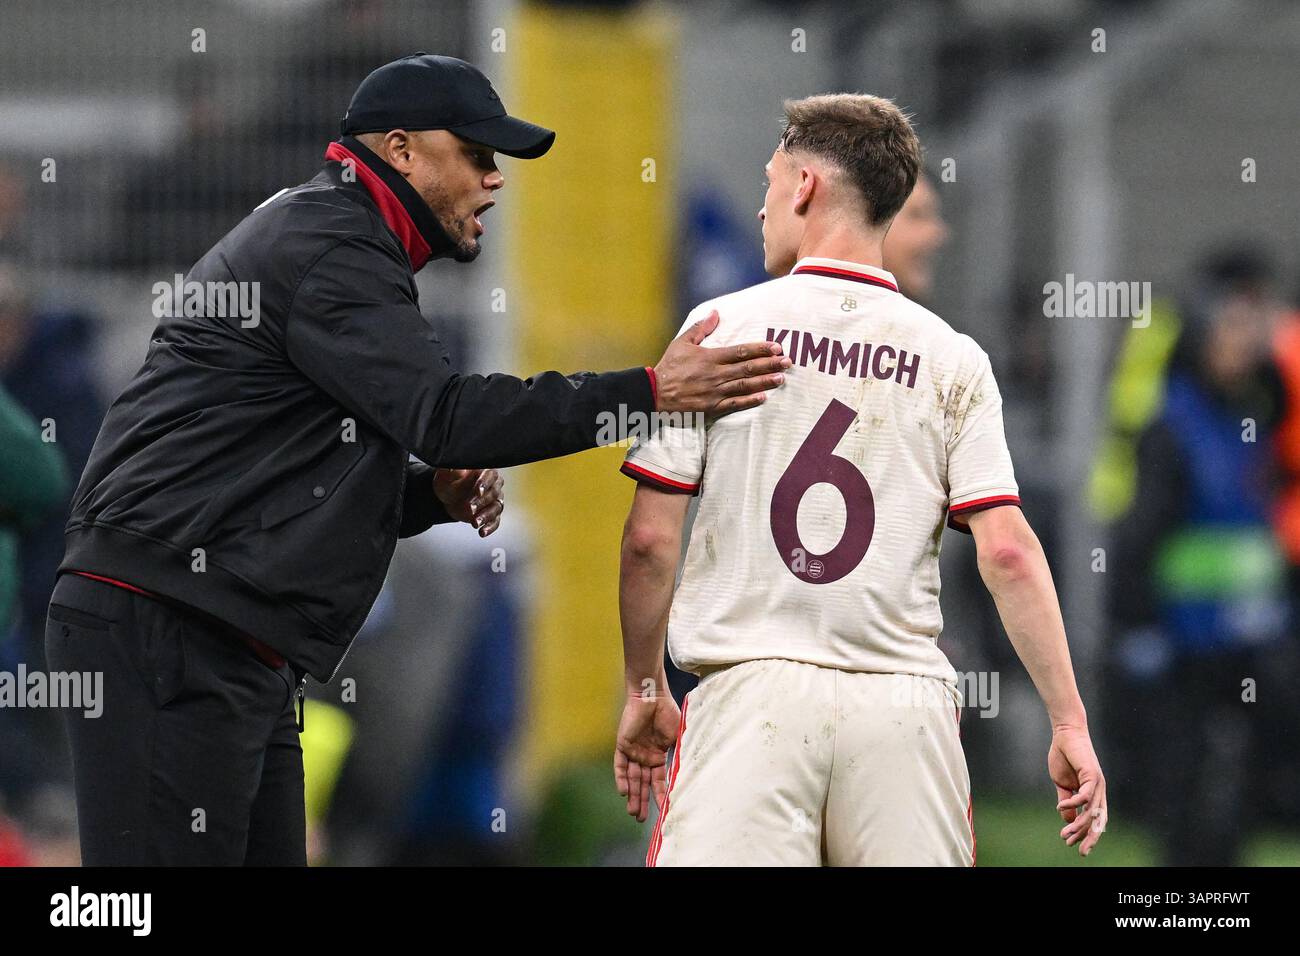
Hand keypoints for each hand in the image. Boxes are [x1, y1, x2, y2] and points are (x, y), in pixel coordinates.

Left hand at [433, 468, 503, 536]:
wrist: (447, 497)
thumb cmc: (449, 482)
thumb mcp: (446, 475)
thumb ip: (452, 471)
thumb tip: (456, 467)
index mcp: (484, 471)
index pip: (490, 476)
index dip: (485, 484)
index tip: (477, 491)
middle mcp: (493, 485)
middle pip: (493, 493)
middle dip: (482, 502)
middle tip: (470, 508)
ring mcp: (493, 500)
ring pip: (495, 508)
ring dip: (486, 516)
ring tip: (475, 523)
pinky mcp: (491, 514)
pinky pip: (495, 521)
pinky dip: (490, 527)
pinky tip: (482, 532)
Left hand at [614, 682, 680, 822]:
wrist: (653, 696)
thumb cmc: (668, 713)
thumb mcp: (678, 737)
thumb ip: (678, 754)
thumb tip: (686, 774)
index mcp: (659, 755)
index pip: (659, 780)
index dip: (661, 794)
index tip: (665, 810)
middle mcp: (645, 756)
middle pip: (643, 784)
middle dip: (642, 801)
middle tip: (641, 819)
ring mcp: (634, 751)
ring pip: (632, 778)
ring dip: (632, 795)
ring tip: (633, 812)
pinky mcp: (623, 745)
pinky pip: (621, 765)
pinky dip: (622, 778)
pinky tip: (624, 792)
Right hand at [653, 311, 790, 415]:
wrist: (655, 393)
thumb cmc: (669, 366)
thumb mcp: (682, 342)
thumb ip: (701, 328)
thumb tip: (716, 313)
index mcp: (710, 357)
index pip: (741, 351)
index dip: (760, 349)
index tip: (776, 347)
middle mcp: (716, 374)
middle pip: (748, 368)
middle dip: (770, 364)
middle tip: (787, 362)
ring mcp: (715, 392)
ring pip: (745, 386)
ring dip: (764, 381)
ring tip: (781, 378)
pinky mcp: (712, 407)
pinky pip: (734, 404)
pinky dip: (749, 401)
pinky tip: (763, 397)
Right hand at [1049, 724, 1107, 855]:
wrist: (1065, 734)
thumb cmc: (1064, 756)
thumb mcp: (1062, 784)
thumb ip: (1066, 802)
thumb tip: (1068, 820)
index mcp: (1093, 794)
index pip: (1095, 819)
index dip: (1088, 834)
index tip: (1074, 846)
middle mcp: (1099, 791)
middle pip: (1099, 820)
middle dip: (1090, 837)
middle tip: (1079, 851)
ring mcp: (1097, 783)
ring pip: (1091, 811)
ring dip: (1078, 825)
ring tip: (1065, 833)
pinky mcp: (1092, 774)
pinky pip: (1084, 795)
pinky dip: (1072, 803)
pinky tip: (1060, 806)